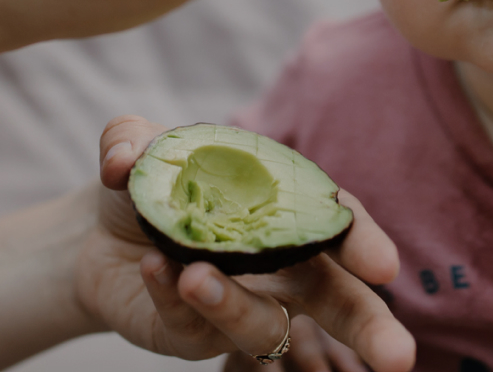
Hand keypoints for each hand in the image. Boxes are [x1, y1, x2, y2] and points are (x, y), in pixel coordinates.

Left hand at [79, 116, 414, 371]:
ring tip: (195, 276)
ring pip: (261, 324)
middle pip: (338, 302)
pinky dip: (173, 297)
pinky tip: (153, 268)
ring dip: (234, 304)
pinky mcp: (193, 335)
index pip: (337, 226)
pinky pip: (194, 327)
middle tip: (398, 358)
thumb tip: (124, 161)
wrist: (94, 237)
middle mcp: (279, 270)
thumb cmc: (147, 189)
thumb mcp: (139, 151)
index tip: (384, 265)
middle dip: (370, 329)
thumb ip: (131, 141)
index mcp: (288, 214)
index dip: (364, 243)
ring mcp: (240, 307)